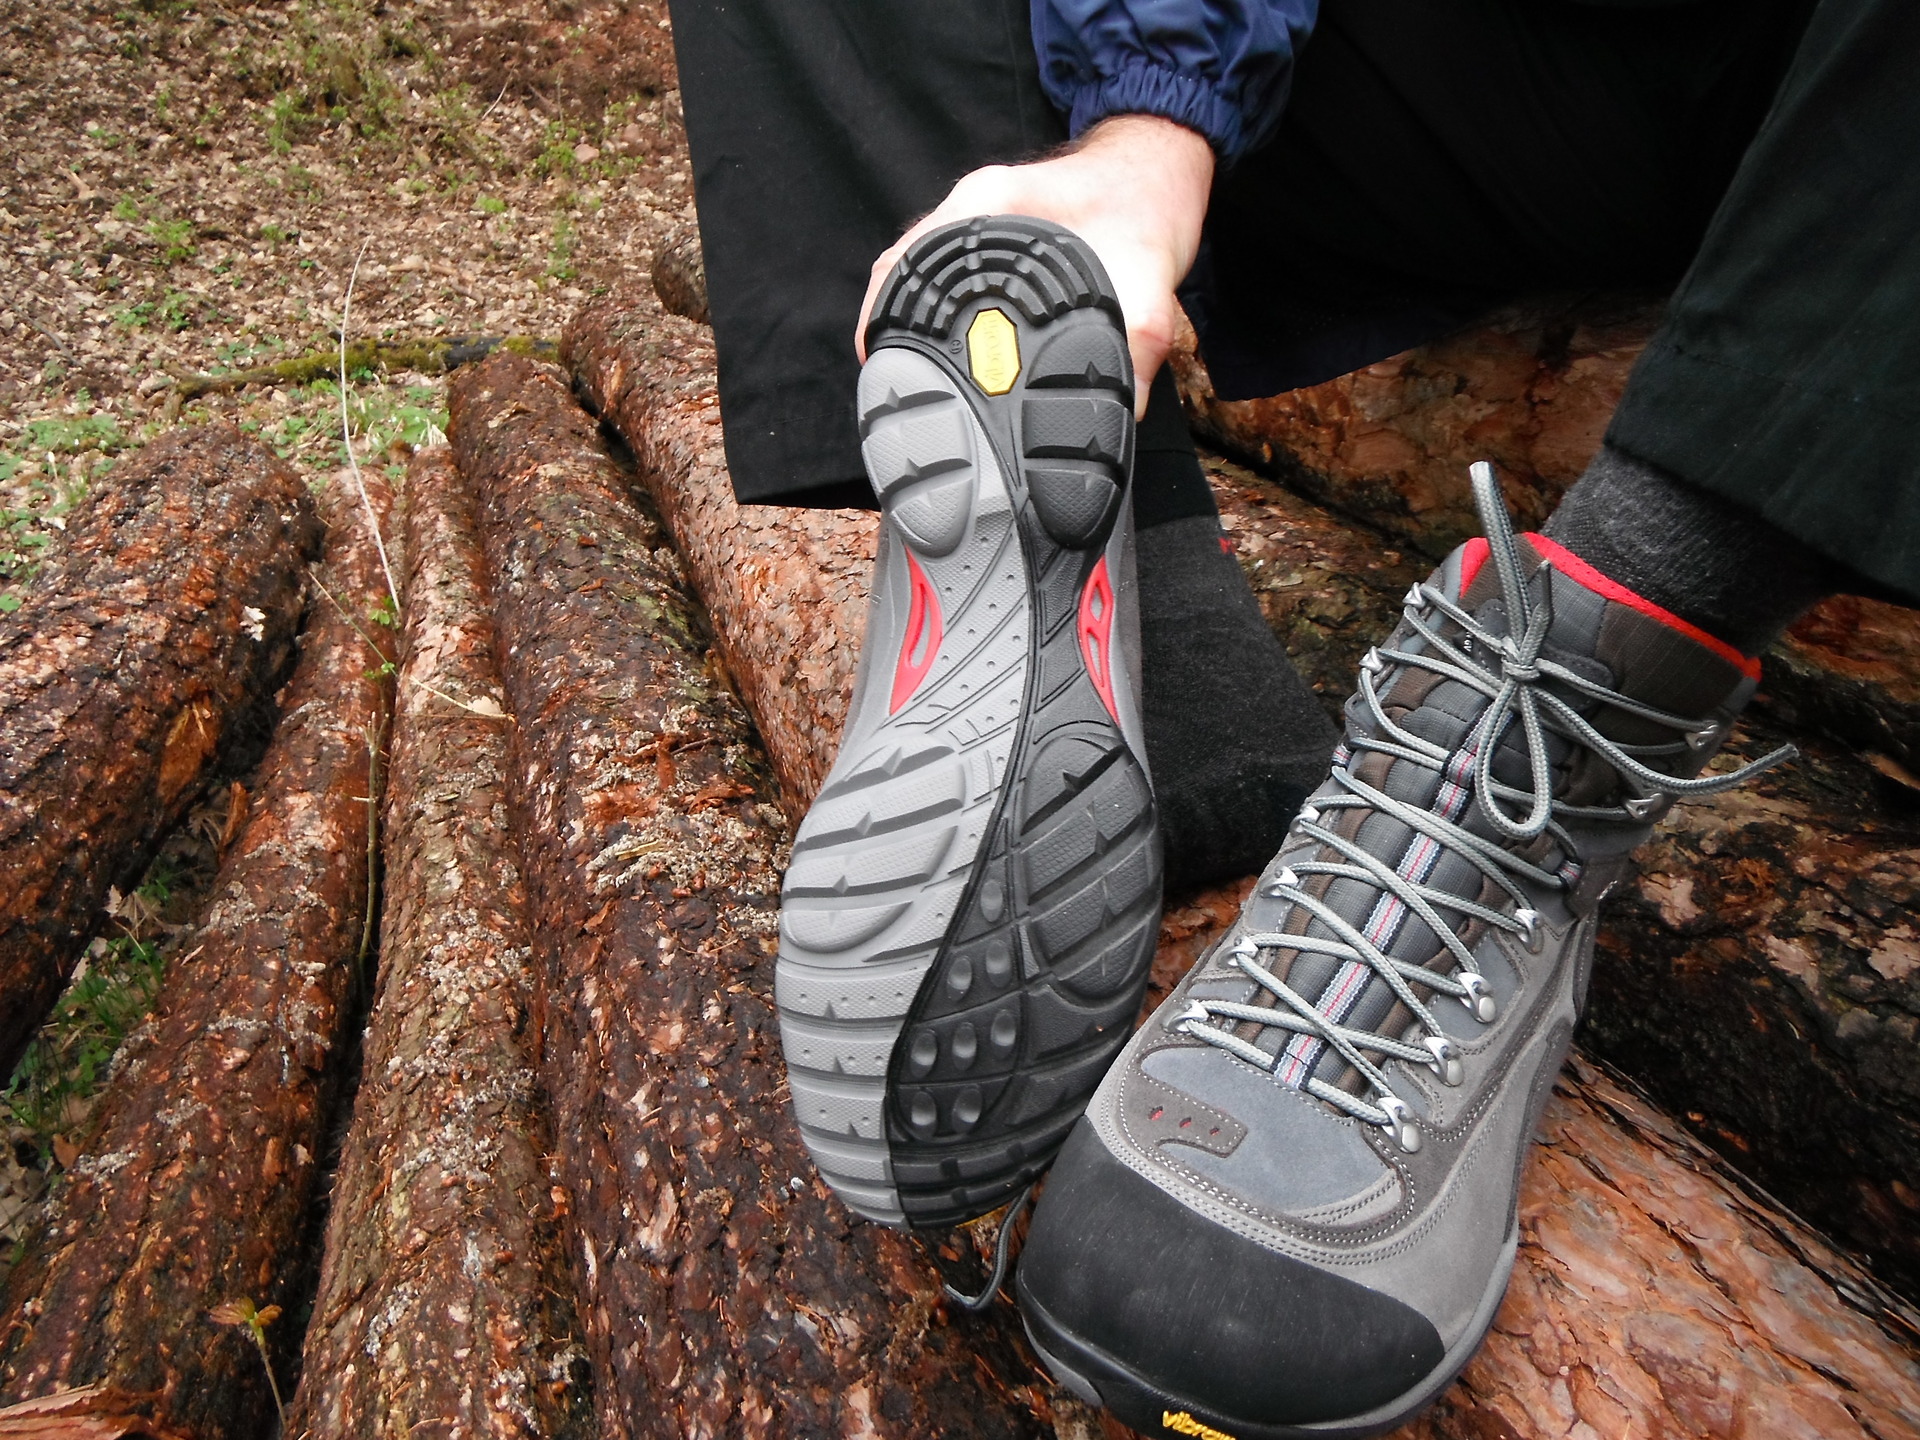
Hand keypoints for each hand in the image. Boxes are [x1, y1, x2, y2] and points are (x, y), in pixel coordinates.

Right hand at [856, 115, 1214, 417]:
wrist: (1160, 169)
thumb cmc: (1148, 202)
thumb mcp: (1151, 274)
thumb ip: (1138, 339)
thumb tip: (1122, 407)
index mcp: (989, 205)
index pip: (909, 261)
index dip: (886, 316)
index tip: (883, 366)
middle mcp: (970, 214)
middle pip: (899, 276)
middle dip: (890, 334)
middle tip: (897, 393)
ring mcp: (973, 226)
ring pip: (915, 281)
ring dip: (906, 328)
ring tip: (909, 386)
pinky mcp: (987, 245)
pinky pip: (942, 284)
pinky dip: (934, 320)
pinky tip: (943, 361)